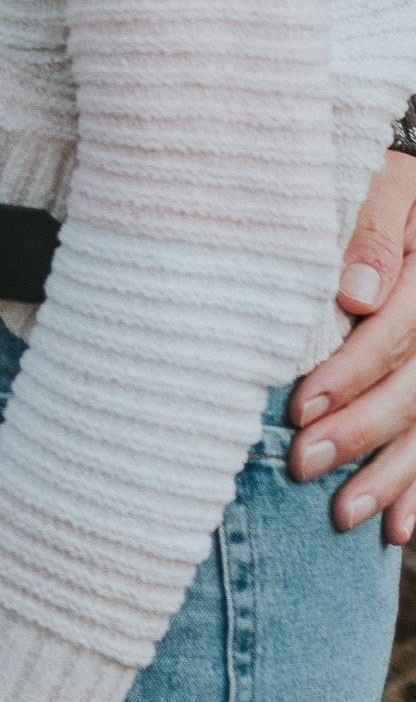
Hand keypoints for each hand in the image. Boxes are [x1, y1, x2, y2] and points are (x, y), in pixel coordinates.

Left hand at [289, 148, 415, 543]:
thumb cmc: (391, 174)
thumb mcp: (387, 181)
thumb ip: (372, 228)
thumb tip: (352, 293)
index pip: (394, 332)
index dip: (349, 373)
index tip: (299, 407)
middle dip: (362, 433)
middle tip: (304, 468)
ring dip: (396, 475)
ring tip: (348, 517)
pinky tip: (401, 526)